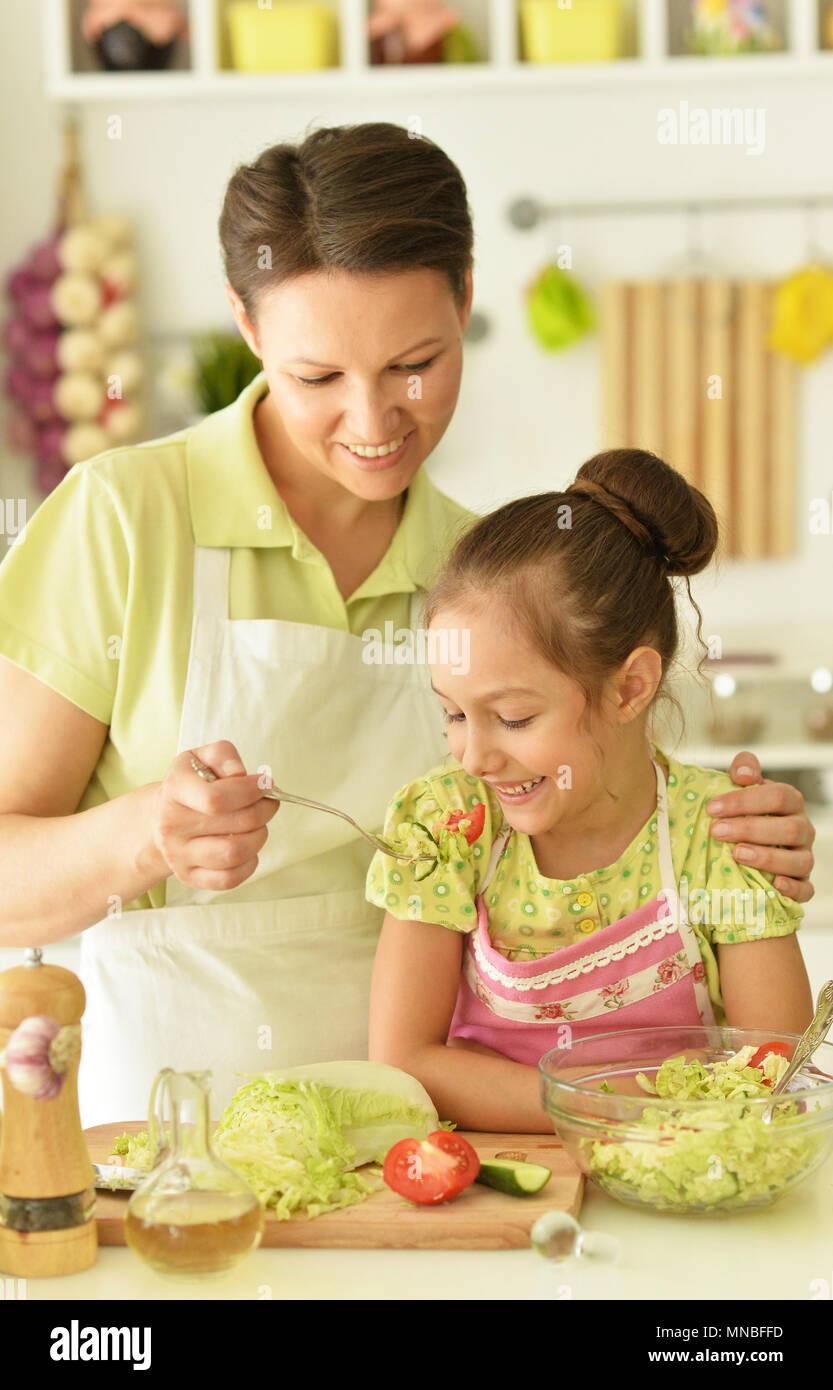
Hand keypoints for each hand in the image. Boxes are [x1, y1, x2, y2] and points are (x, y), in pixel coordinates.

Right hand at [149, 741, 278, 890]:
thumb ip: (223, 755)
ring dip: (259, 836)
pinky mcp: (189, 877)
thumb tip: (239, 774)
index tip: (265, 784)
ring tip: (258, 825)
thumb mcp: (201, 757)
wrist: (162, 816)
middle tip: (268, 803)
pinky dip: (249, 864)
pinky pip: (229, 879)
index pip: (216, 798)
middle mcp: (172, 825)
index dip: (250, 791)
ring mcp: (178, 855)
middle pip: (237, 824)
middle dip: (264, 810)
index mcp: (175, 790)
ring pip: (234, 853)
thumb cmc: (191, 785)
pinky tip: (248, 848)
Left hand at [705, 750, 814, 902]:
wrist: (747, 839)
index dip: (744, 801)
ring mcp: (804, 856)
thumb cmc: (744, 810)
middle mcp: (802, 829)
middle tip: (716, 831)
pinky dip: (793, 888)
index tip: (711, 808)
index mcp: (790, 802)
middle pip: (788, 829)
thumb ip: (743, 768)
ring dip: (768, 858)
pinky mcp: (802, 883)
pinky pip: (806, 889)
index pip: (777, 796)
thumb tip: (743, 774)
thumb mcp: (742, 785)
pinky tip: (774, 885)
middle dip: (750, 829)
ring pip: (800, 861)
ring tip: (736, 854)